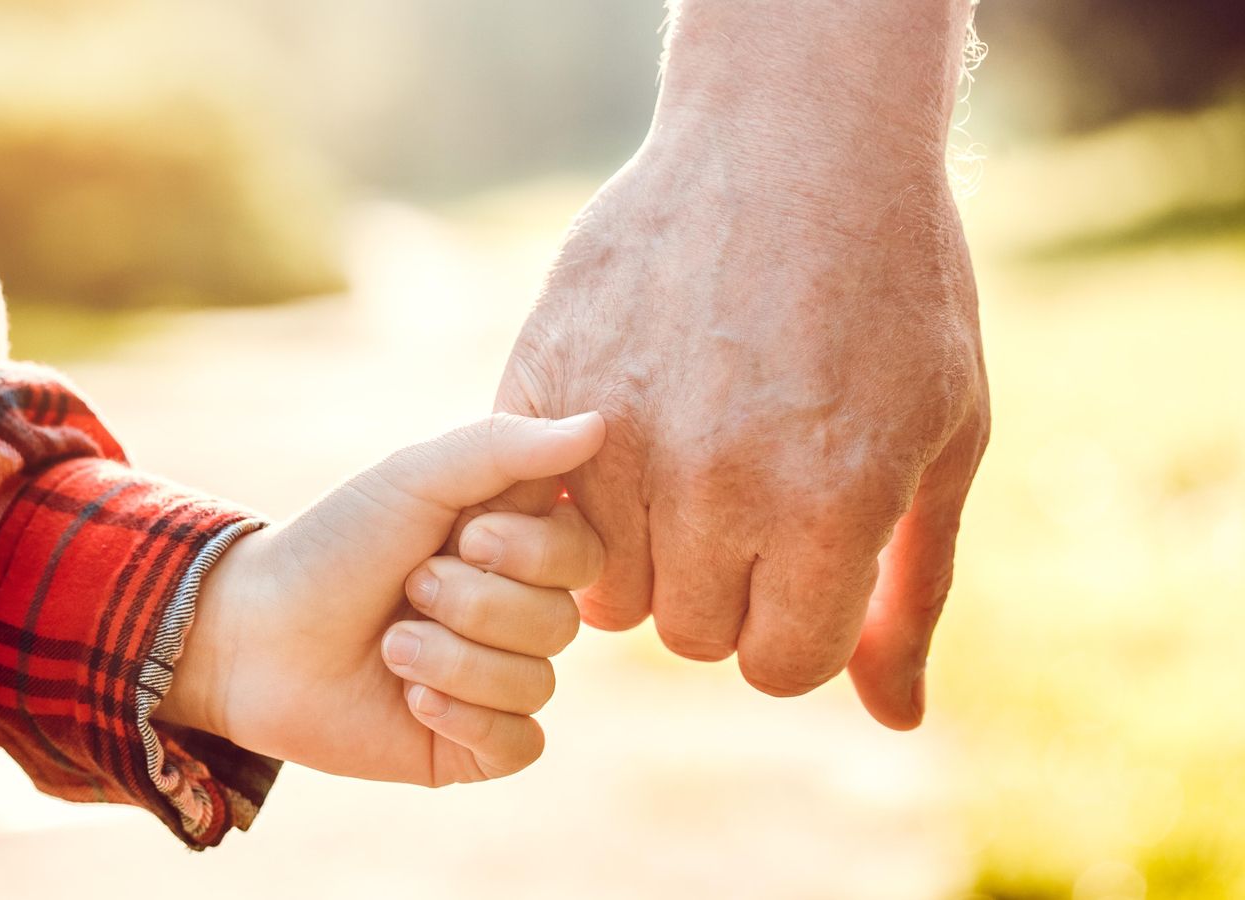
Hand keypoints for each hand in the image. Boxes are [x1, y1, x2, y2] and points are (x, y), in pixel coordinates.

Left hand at [154, 413, 606, 784]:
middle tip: (409, 588)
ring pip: (538, 682)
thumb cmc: (334, 546)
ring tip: (391, 647)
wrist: (256, 636)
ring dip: (452, 659)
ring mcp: (498, 681)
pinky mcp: (473, 744)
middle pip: (563, 621)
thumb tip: (599, 423)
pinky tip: (411, 700)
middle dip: (476, 604)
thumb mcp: (415, 479)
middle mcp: (517, 612)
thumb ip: (505, 447)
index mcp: (514, 546)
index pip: (584, 551)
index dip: (532, 551)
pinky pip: (521, 743)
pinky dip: (465, 718)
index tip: (463, 534)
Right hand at [492, 0, 988, 728]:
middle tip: (746, 511)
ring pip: (602, 593)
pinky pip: (531, 515)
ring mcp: (616, 432)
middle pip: (691, 636)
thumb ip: (912, 594)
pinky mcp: (545, 382)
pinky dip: (572, 506)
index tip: (803, 573)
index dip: (797, 631)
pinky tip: (622, 444)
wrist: (793, 140)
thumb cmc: (893, 288)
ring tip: (685, 472)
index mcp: (827, 503)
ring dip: (647, 556)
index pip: (782, 666)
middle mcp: (713, 483)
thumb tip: (893, 722)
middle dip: (728, 595)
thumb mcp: (944, 440)